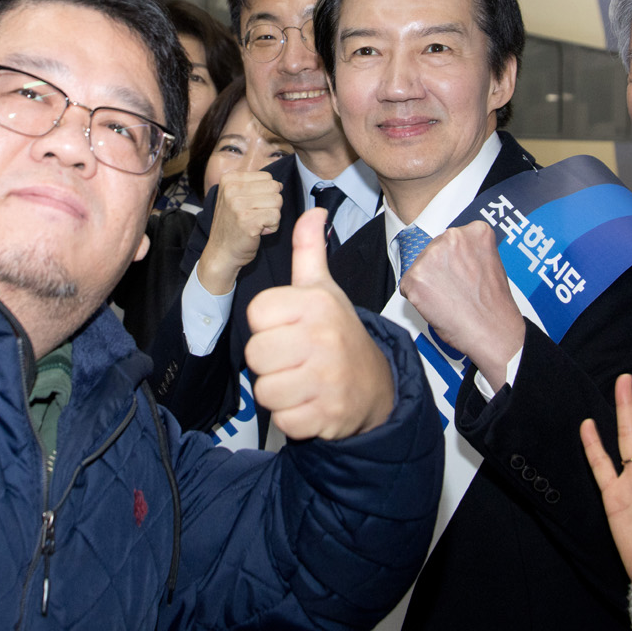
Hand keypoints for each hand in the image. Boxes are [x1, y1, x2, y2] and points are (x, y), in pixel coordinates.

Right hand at [193, 171, 283, 295]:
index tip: (251, 207)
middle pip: (274, 187)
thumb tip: (279, 184)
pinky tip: (258, 232)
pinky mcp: (247, 221)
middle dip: (271, 204)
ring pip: (278, 201)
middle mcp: (231, 189)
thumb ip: (253, 186)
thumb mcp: (235, 198)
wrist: (221, 254)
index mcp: (229, 179)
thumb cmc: (233, 226)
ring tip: (256, 224)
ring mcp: (238, 205)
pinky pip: (276, 216)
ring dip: (272, 216)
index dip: (265, 194)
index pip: (267, 177)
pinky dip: (272, 227)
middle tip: (255, 216)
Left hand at [246, 210, 395, 439]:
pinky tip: (310, 402)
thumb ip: (310, 251)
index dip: (267, 323)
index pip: (257, 312)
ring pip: (265, 391)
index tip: (287, 326)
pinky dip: (293, 417)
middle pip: (255, 355)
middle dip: (269, 361)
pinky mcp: (328, 416)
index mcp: (316, 305)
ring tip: (301, 380)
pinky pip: (284, 421)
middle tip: (293, 357)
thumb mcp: (325, 290)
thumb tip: (313, 209)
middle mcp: (323, 340)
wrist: (377, 387)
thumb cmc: (338, 334)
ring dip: (278, 391)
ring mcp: (327, 380)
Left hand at [399, 221, 523, 391]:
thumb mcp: (491, 263)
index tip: (461, 274)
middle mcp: (451, 237)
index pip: (452, 240)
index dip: (455, 261)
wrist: (493, 331)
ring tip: (450, 299)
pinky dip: (418, 298)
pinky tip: (438, 306)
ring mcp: (431, 256)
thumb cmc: (494, 305)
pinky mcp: (415, 277)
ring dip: (428, 283)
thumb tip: (454, 257)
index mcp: (475, 231)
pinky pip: (408, 286)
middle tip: (455, 290)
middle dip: (439, 270)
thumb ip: (471, 252)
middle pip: (433, 250)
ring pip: (420, 268)